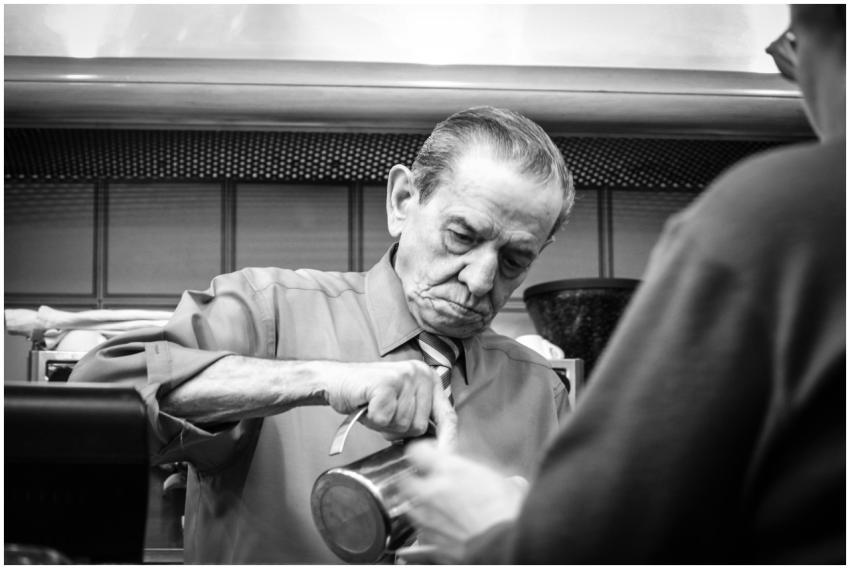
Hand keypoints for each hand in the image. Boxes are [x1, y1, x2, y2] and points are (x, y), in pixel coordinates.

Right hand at [323, 360, 456, 442]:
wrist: (337, 381)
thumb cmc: (369, 397)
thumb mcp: (401, 405)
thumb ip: (420, 418)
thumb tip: (437, 448)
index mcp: (430, 379)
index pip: (447, 415)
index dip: (447, 440)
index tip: (446, 459)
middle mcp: (421, 373)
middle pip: (420, 427)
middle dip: (398, 429)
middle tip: (383, 413)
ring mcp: (404, 376)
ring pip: (402, 425)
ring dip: (384, 424)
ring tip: (375, 407)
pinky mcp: (386, 383)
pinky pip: (384, 420)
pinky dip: (372, 419)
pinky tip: (368, 404)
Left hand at [396, 440, 526, 562]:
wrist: (505, 547)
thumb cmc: (508, 515)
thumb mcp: (509, 485)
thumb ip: (499, 481)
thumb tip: (513, 484)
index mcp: (448, 471)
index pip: (417, 451)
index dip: (423, 450)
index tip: (429, 453)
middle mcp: (431, 493)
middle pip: (405, 480)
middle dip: (413, 480)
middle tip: (425, 480)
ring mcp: (428, 521)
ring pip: (410, 509)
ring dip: (418, 507)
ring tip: (434, 509)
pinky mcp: (430, 545)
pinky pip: (418, 539)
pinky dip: (422, 537)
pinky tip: (429, 538)